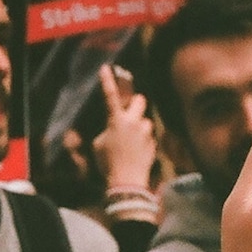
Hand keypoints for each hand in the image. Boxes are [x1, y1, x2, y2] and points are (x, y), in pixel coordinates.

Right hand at [93, 64, 156, 192]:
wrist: (127, 182)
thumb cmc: (108, 164)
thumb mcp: (98, 146)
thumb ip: (106, 132)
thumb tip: (111, 130)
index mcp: (116, 121)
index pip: (110, 96)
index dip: (107, 81)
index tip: (105, 69)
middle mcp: (133, 122)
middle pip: (140, 100)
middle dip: (136, 104)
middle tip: (130, 113)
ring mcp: (146, 132)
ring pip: (145, 121)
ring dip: (140, 127)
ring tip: (131, 143)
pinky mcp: (154, 143)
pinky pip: (149, 137)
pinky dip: (143, 142)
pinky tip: (136, 154)